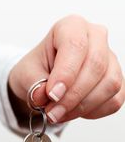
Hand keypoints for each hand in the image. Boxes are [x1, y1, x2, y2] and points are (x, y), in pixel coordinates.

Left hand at [9, 15, 123, 122]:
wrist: (42, 79)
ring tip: (57, 114)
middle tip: (52, 112)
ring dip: (82, 106)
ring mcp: (110, 58)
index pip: (76, 45)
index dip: (66, 73)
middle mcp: (96, 37)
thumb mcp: (25, 74)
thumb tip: (42, 97)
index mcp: (71, 27)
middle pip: (96, 66)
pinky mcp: (117, 80)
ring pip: (109, 84)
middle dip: (73, 95)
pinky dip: (92, 112)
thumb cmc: (35, 69)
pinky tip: (72, 112)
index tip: (51, 94)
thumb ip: (33, 84)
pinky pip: (114, 100)